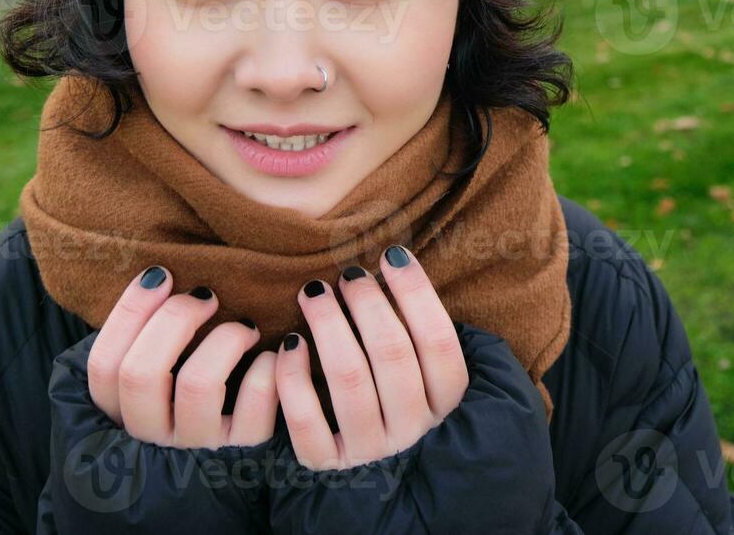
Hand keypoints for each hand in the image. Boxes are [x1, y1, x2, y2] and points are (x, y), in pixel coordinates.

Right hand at [86, 264, 277, 449]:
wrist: (231, 479)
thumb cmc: (191, 410)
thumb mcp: (156, 390)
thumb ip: (146, 347)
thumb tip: (156, 279)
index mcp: (121, 416)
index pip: (104, 365)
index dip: (129, 311)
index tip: (161, 274)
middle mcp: (153, 436)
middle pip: (141, 372)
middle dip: (175, 318)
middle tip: (206, 295)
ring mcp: (197, 448)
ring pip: (197, 384)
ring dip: (225, 340)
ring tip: (246, 326)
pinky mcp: (244, 452)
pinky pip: (254, 405)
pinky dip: (266, 370)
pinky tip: (273, 356)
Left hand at [275, 245, 468, 469]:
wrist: (369, 478)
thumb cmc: (395, 397)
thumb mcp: (424, 373)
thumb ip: (419, 332)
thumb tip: (399, 264)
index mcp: (443, 402)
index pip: (438, 341)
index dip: (417, 293)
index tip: (391, 255)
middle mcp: (412, 429)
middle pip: (393, 355)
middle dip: (368, 304)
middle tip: (348, 274)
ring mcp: (370, 449)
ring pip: (350, 381)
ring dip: (330, 327)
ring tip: (314, 292)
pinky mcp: (327, 464)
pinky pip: (307, 422)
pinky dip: (294, 379)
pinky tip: (289, 344)